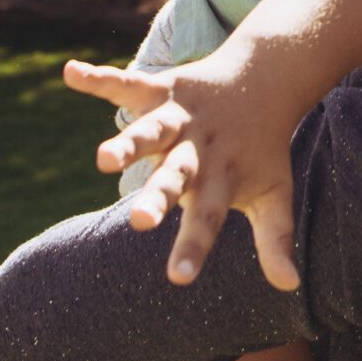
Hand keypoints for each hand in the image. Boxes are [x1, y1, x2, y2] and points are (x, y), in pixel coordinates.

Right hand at [62, 49, 302, 291]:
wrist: (267, 80)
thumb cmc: (261, 152)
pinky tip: (71, 72)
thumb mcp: (274, 194)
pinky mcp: (164, 89)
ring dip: (129, 142)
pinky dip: (100, 78)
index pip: (207, 219)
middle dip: (157, 197)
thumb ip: (275, 239)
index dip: (194, 247)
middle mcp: (198, 150)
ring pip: (152, 131)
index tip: (178, 278)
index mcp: (220, 180)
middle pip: (176, 176)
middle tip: (140, 222)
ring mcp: (180, 118)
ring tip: (103, 159)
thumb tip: (290, 288)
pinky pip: (129, 83)